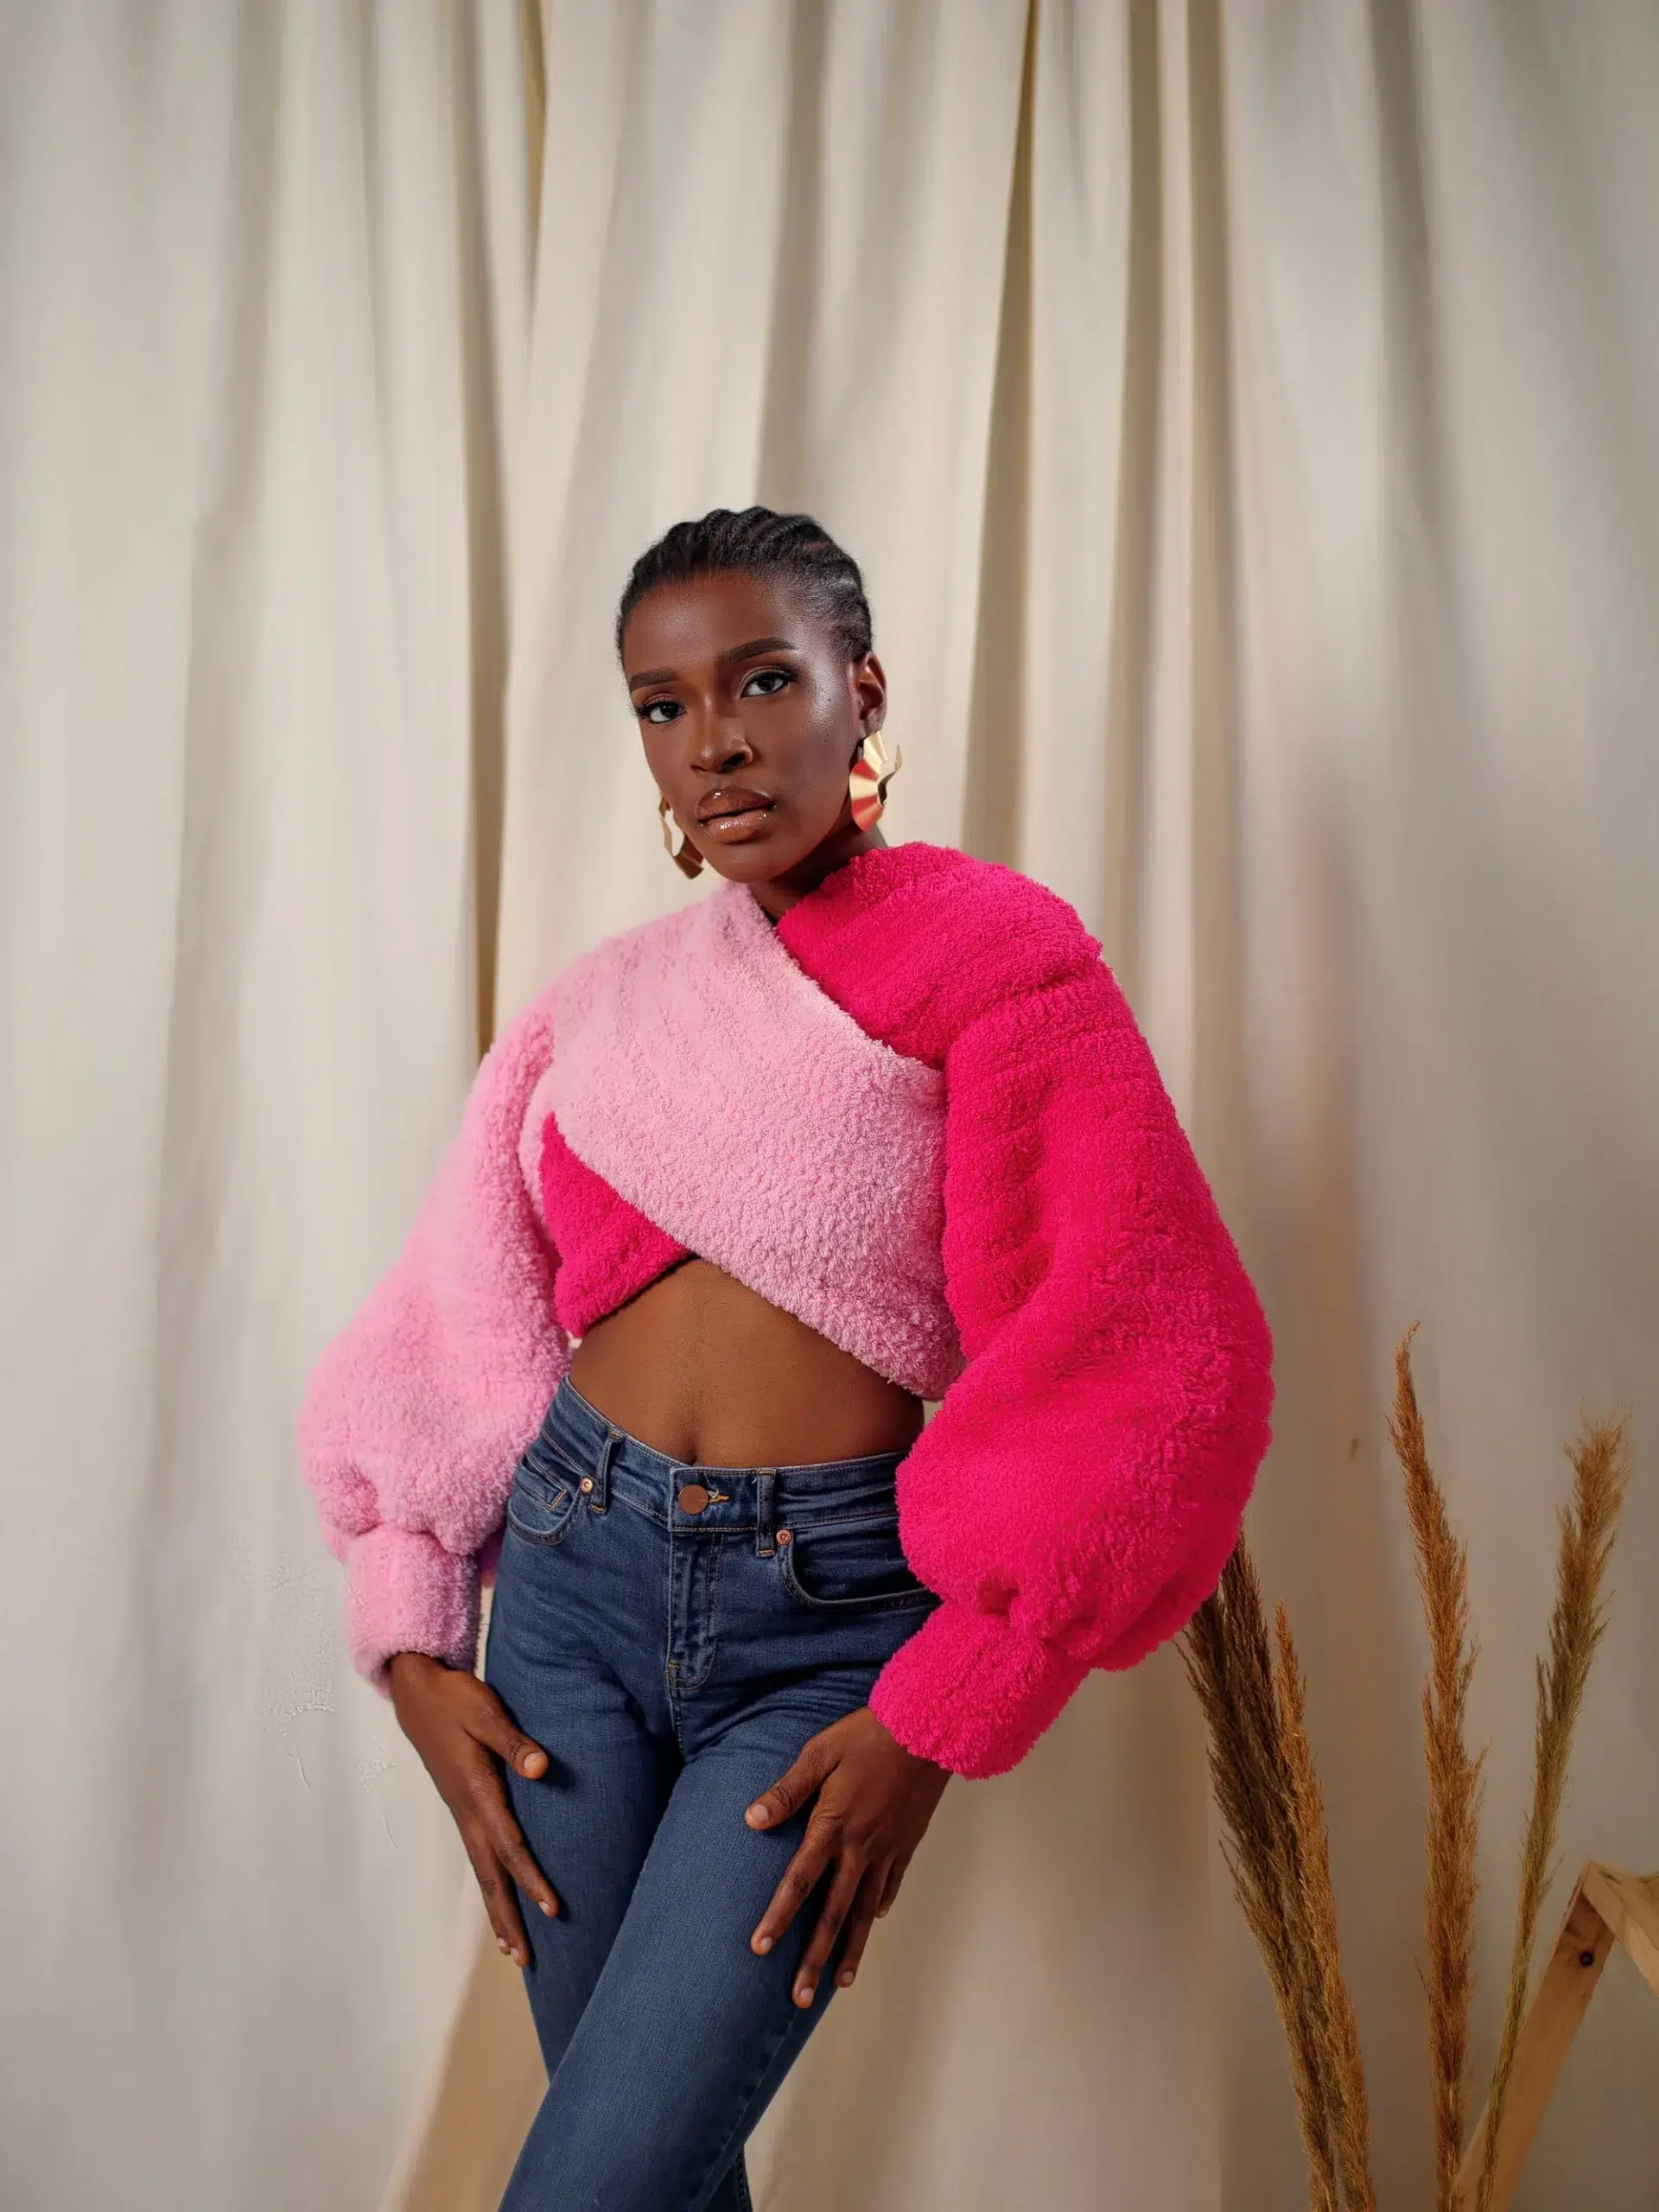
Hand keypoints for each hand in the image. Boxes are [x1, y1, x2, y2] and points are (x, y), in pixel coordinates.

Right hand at [388, 1652, 559, 1966]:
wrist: (417, 1693)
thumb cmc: (455, 1699)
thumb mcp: (486, 1711)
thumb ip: (514, 1742)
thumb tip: (542, 1768)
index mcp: (476, 1790)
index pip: (509, 1845)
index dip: (531, 1878)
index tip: (553, 1908)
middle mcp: (466, 1811)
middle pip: (490, 1876)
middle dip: (509, 1917)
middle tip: (527, 1959)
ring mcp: (461, 1813)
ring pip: (482, 1872)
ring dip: (498, 1910)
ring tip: (514, 1950)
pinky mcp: (462, 1809)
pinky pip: (478, 1857)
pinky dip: (490, 1885)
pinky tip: (500, 1900)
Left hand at [745, 1706, 950, 2007]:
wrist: (929, 1728)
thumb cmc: (868, 1735)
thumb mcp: (820, 1753)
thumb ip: (787, 1790)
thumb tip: (752, 1820)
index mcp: (833, 1826)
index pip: (799, 1882)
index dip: (778, 1917)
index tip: (760, 1949)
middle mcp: (860, 1848)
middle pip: (833, 1913)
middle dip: (814, 1958)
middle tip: (797, 1998)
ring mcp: (887, 1850)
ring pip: (864, 1911)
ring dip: (850, 1950)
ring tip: (839, 1984)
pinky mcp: (907, 1843)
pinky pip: (890, 1885)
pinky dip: (878, 1909)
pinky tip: (872, 1923)